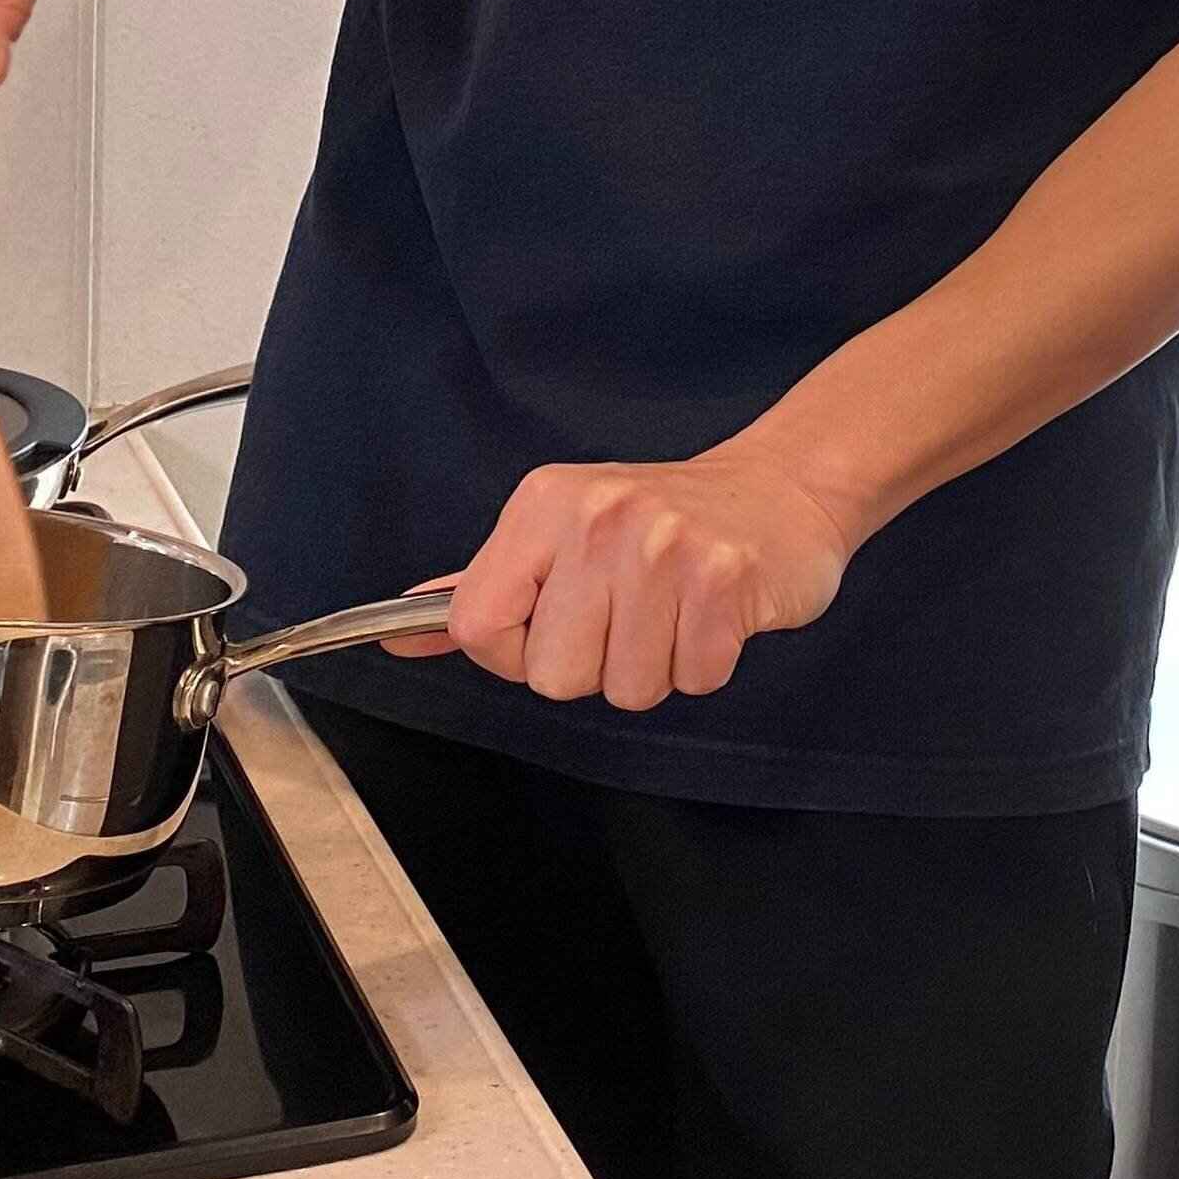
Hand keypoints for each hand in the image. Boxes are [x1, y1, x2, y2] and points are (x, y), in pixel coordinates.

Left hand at [392, 445, 857, 708]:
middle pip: (553, 676)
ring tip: (674, 611)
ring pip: (626, 689)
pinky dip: (705, 663)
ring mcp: (664, 547)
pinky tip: (712, 616)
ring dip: (655, 666)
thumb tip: (397, 635)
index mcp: (542, 504)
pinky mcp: (725, 581)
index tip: (555, 626)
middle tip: (630, 616)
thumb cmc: (664, 520)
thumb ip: (484, 587)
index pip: (478, 626)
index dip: (514, 652)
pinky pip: (692, 680)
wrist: (782, 488)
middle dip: (595, 666)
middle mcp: (598, 518)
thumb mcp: (561, 530)